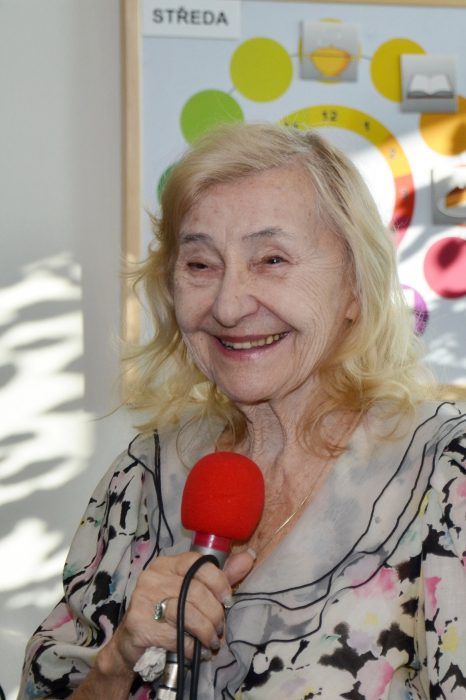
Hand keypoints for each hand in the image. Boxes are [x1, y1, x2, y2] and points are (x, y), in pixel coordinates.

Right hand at [96, 550, 254, 675]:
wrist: (131, 642)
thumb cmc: (166, 613)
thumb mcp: (191, 591)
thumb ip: (218, 577)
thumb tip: (248, 557)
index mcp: (167, 564)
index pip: (198, 563)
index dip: (219, 582)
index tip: (227, 600)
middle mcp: (152, 577)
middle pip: (196, 591)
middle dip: (215, 614)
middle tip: (219, 628)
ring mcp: (142, 599)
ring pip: (187, 613)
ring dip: (206, 632)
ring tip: (211, 642)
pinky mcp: (139, 623)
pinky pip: (175, 636)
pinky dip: (191, 647)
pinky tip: (196, 651)